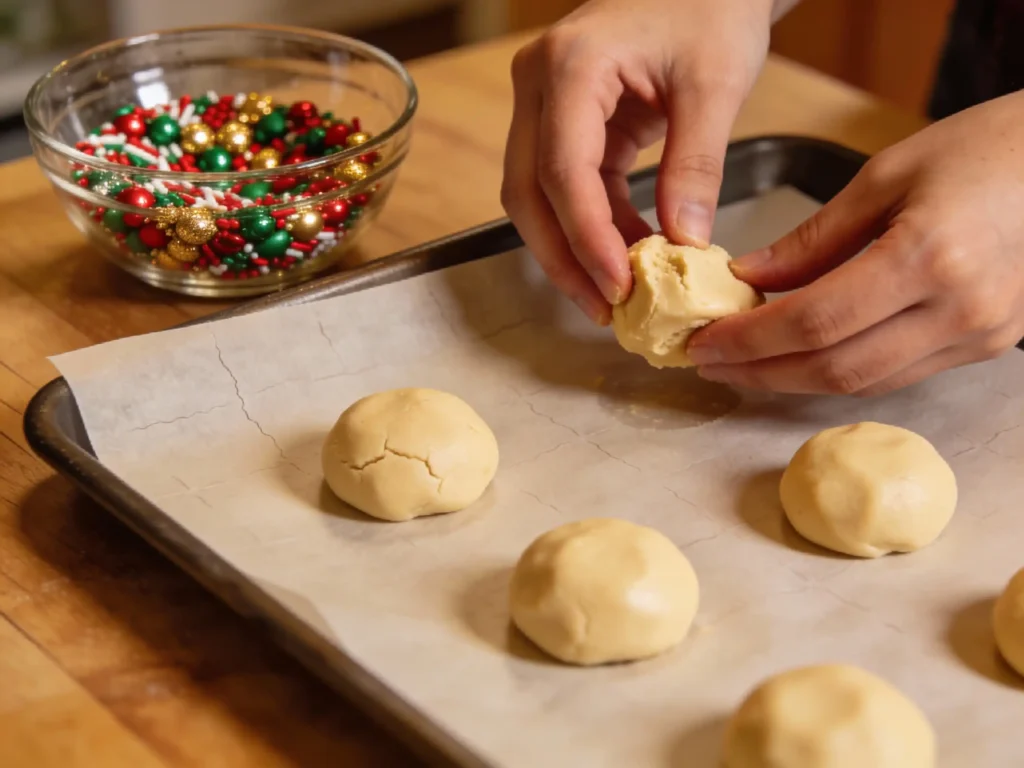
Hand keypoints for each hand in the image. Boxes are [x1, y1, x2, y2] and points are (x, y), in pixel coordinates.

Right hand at [501, 0, 775, 323]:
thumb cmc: (710, 9)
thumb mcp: (715, 84)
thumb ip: (697, 164)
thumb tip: (685, 243)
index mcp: (571, 65)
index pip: (562, 169)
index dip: (586, 237)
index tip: (619, 287)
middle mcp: (538, 84)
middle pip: (526, 191)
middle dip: (563, 258)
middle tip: (606, 310)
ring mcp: (542, 103)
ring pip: (534, 196)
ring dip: (571, 250)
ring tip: (617, 295)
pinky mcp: (561, 123)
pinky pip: (564, 187)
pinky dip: (592, 226)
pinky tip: (627, 255)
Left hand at [688, 91, 1023, 394]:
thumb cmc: (983, 150)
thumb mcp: (887, 175)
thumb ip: (814, 238)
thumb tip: (749, 277)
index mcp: (928, 257)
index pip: (815, 321)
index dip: (750, 341)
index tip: (704, 342)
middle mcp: (959, 310)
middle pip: (836, 368)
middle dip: (762, 372)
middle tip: (711, 364)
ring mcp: (979, 335)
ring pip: (866, 383)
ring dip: (796, 380)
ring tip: (746, 364)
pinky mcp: (987, 346)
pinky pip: (897, 374)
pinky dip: (841, 371)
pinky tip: (803, 357)